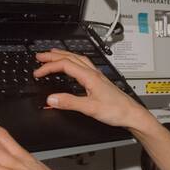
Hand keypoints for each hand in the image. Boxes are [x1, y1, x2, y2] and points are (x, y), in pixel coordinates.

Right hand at [35, 48, 151, 131]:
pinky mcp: (99, 81)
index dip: (49, 67)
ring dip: (63, 55)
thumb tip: (51, 98)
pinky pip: (83, 65)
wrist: (131, 114)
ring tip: (52, 55)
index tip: (37, 72)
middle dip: (53, 55)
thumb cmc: (116, 110)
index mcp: (90, 76)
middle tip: (39, 56)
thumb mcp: (90, 108)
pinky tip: (71, 67)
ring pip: (77, 59)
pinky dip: (72, 62)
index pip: (65, 65)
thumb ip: (69, 103)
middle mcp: (93, 73)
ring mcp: (97, 76)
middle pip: (70, 57)